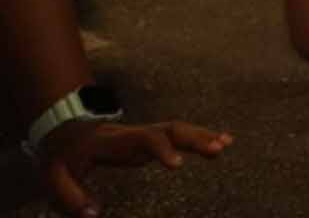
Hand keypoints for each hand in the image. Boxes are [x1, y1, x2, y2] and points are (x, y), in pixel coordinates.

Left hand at [38, 118, 230, 217]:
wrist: (63, 131)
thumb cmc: (61, 156)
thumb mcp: (54, 177)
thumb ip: (71, 197)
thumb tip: (95, 216)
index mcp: (114, 141)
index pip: (144, 139)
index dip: (162, 149)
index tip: (179, 166)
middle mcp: (134, 133)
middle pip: (170, 129)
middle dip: (195, 137)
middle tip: (218, 149)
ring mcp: (143, 134)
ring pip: (178, 129)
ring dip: (203, 134)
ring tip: (226, 144)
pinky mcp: (150, 139)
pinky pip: (179, 134)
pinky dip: (202, 135)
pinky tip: (223, 140)